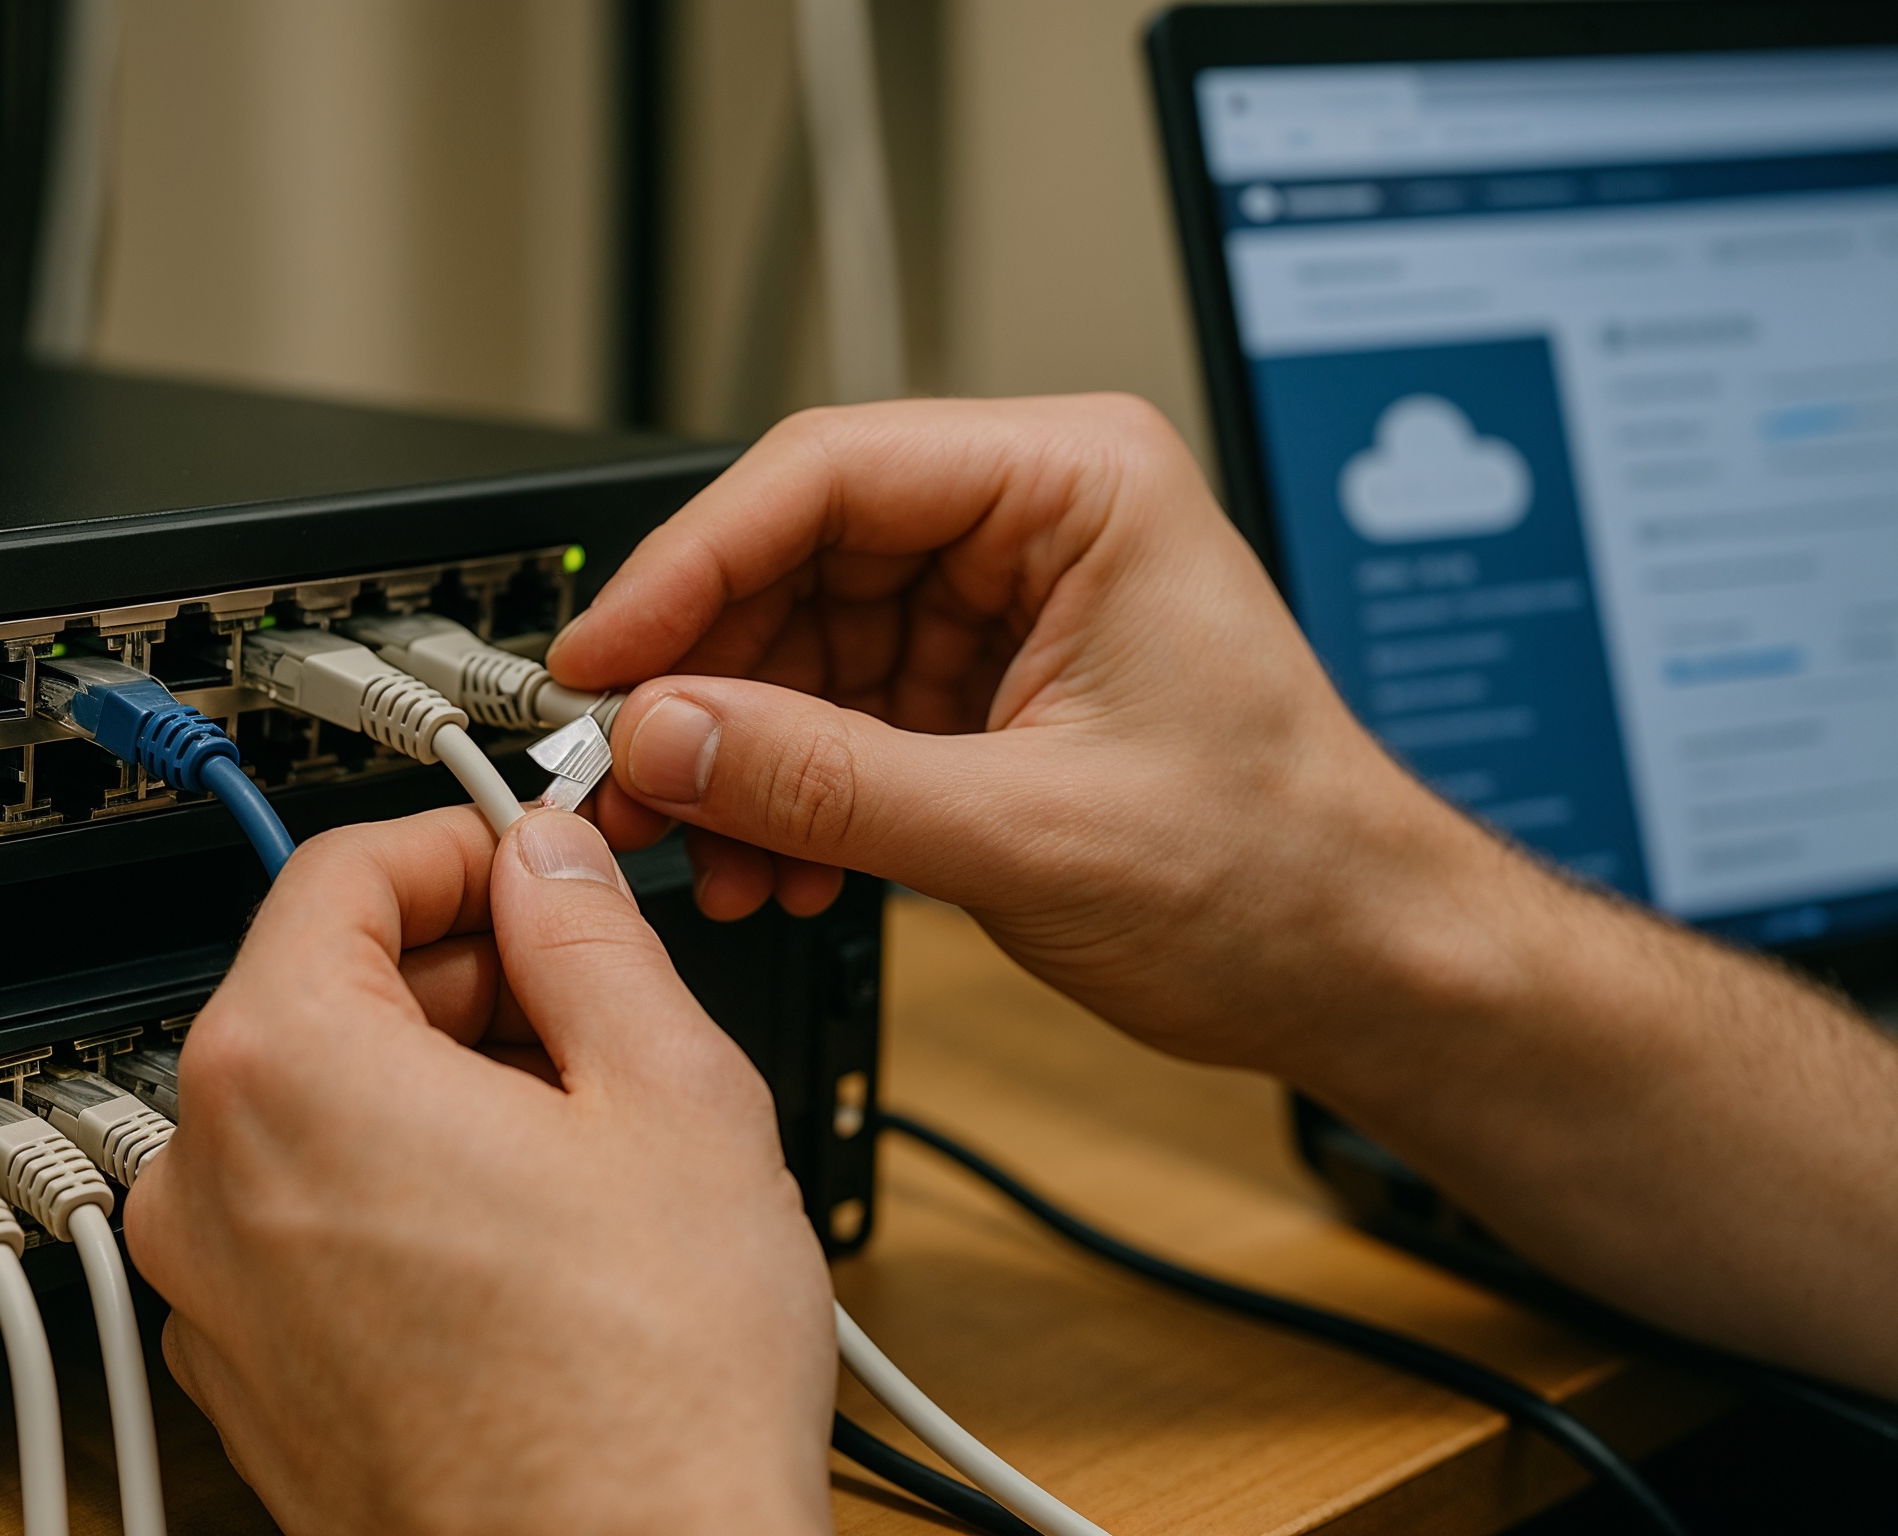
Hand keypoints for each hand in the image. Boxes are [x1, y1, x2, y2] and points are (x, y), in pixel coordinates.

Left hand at [123, 807, 835, 1535]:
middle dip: (462, 971)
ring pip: (321, 1112)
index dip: (459, 843)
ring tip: (588, 1139)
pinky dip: (406, 1188)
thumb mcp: (673, 1094)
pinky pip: (311, 1222)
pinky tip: (535, 1237)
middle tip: (594, 999)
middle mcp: (206, 1184)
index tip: (532, 859)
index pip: (337, 874)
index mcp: (285, 1074)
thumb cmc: (649, 1396)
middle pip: (320, 992)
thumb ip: (590, 936)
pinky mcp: (253, 1381)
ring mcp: (216, 1297)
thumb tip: (549, 864)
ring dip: (443, 1084)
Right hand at [550, 394, 1501, 1073]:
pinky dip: (790, 790)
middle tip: (628, 774)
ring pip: (804, 643)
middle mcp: (1035, 523)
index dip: (691, 564)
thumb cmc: (1279, 872)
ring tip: (704, 849)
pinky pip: (841, 713)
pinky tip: (770, 863)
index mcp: (1078, 485)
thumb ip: (826, 781)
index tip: (603, 656)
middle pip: (799, 557)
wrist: (1361, 965)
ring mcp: (1005, 604)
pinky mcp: (984, 685)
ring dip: (739, 752)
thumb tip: (665, 733)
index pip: (828, 475)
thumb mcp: (1027, 832)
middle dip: (705, 681)